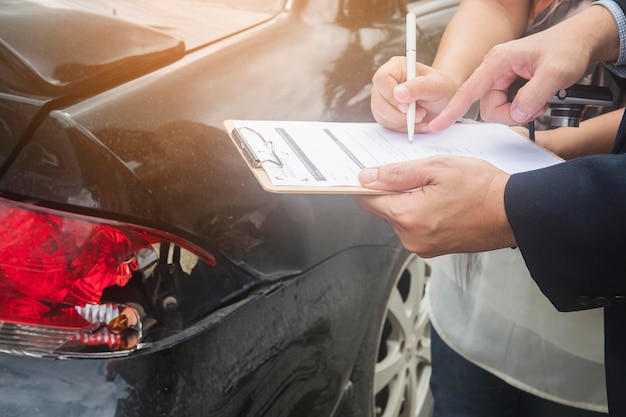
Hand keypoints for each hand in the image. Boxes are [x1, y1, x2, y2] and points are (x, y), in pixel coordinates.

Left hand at [354, 156, 514, 257]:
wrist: (515, 212)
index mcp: (408, 217)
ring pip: (401, 218)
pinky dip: (422, 213)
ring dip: (410, 201)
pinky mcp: (435, 250)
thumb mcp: (437, 168)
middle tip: (420, 174)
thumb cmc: (482, 188)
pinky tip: (442, 201)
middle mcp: (411, 238)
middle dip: (395, 190)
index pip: (368, 200)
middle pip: (385, 209)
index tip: (367, 172)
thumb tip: (366, 177)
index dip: (365, 183)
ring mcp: (423, 247)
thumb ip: (397, 174)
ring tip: (437, 188)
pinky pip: (416, 228)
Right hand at [371, 57, 460, 133]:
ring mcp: (383, 98)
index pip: (381, 80)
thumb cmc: (441, 87)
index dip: (390, 96)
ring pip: (381, 115)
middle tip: (420, 115)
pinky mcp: (385, 113)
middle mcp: (385, 82)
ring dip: (402, 122)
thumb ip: (418, 87)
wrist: (444, 99)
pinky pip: (387, 124)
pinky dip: (404, 128)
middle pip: (378, 101)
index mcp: (395, 67)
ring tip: (421, 116)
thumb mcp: (435, 86)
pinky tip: (417, 123)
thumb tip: (398, 93)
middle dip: (399, 115)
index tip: (407, 108)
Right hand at [428, 4, 618, 130]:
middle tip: (538, 107)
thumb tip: (516, 115)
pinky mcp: (509, 84)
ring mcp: (501, 77)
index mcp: (497, 62)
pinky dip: (524, 108)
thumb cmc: (567, 48)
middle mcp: (495, 70)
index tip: (437, 125)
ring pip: (498, 109)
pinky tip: (538, 99)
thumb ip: (532, 97)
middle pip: (488, 107)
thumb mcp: (556, 73)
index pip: (468, 91)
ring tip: (542, 100)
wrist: (580, 41)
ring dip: (520, 112)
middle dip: (511, 114)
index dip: (452, 110)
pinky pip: (508, 105)